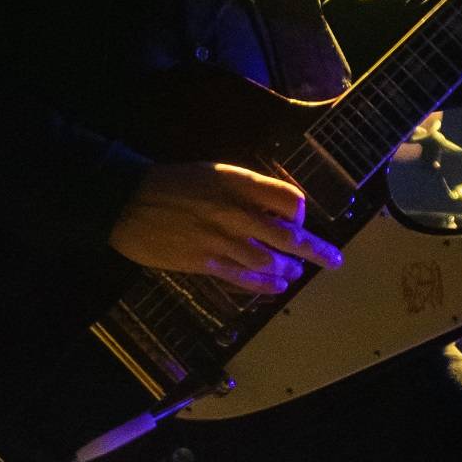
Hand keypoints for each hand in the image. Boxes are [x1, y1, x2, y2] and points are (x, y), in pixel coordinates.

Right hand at [108, 162, 342, 293]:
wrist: (126, 200)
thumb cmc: (171, 183)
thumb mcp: (212, 173)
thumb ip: (243, 190)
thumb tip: (273, 212)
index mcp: (236, 182)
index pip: (287, 199)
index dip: (298, 212)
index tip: (296, 219)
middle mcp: (234, 210)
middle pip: (287, 235)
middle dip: (314, 250)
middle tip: (334, 261)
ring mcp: (219, 239)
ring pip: (268, 261)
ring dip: (287, 269)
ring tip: (295, 274)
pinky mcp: (203, 262)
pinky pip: (243, 278)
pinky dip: (265, 285)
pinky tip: (277, 287)